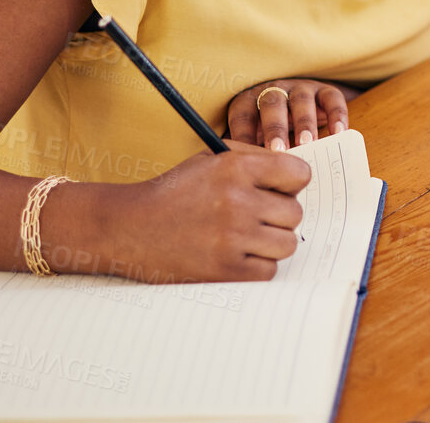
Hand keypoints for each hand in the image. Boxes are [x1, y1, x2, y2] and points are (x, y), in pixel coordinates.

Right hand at [112, 146, 311, 281]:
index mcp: (236, 168)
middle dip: (278, 215)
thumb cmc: (174, 191)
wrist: (129, 227)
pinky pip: (268, 271)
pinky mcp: (225, 270)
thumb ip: (255, 158)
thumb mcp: (210, 158)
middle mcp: (237, 201)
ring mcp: (232, 238)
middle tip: (255, 216)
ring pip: (287, 244)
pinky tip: (235, 255)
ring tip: (246, 236)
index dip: (291, 183)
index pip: (300, 174)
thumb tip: (297, 175)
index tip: (279, 190)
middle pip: (295, 213)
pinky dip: (257, 266)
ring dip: (271, 242)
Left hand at [227, 78, 349, 150]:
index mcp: (250, 101)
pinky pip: (332, 98)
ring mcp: (301, 89)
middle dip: (275, 128)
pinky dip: (336, 115)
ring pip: (302, 100)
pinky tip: (338, 133)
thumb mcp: (255, 138)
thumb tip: (246, 181)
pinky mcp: (325, 91)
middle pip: (272, 105)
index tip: (247, 158)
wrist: (300, 107)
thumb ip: (251, 154)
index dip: (244, 135)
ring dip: (304, 122)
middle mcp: (274, 91)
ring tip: (307, 144)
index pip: (243, 115)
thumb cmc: (271, 132)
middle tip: (278, 150)